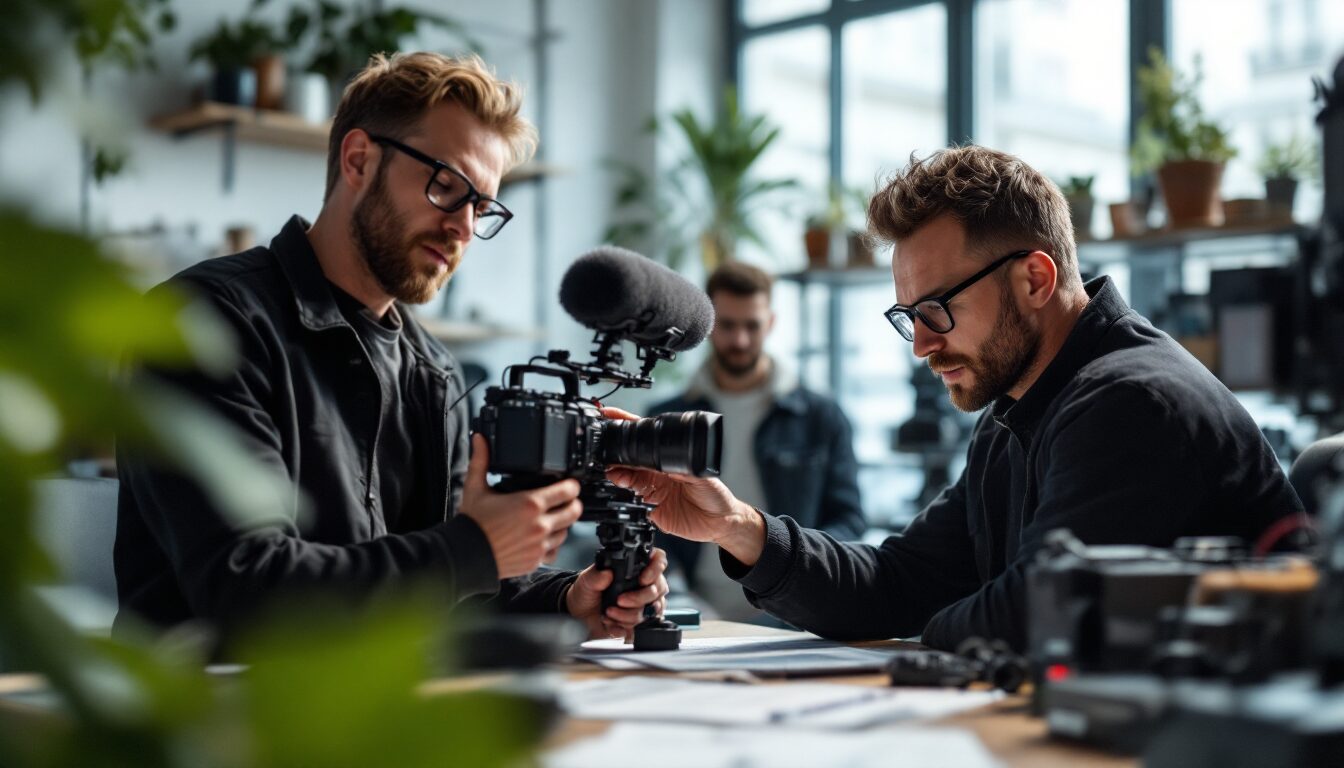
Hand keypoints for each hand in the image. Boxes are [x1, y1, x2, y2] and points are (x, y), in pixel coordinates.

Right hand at [459, 434, 582, 578]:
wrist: (465, 556)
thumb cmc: (471, 523)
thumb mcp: (475, 487)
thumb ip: (481, 460)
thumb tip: (480, 439)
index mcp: (530, 503)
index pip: (568, 491)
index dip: (572, 485)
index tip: (569, 484)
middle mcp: (539, 524)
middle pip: (574, 511)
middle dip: (572, 503)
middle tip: (565, 500)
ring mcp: (539, 544)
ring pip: (566, 532)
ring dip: (562, 524)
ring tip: (552, 518)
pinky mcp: (535, 560)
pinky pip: (555, 551)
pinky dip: (552, 544)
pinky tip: (543, 538)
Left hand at [565, 548, 669, 640]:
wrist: (580, 614)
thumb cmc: (587, 592)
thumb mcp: (587, 580)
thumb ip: (596, 576)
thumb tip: (607, 574)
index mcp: (634, 568)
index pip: (658, 560)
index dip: (656, 568)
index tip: (643, 579)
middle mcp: (643, 585)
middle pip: (658, 588)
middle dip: (639, 597)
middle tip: (620, 600)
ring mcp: (644, 603)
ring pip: (651, 609)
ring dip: (628, 614)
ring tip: (609, 612)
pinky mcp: (639, 621)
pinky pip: (641, 626)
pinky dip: (624, 626)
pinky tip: (611, 623)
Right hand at [601, 407, 765, 564]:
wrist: (720, 524)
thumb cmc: (716, 496)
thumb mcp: (702, 478)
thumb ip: (684, 469)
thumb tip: (667, 463)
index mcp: (670, 461)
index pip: (646, 444)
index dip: (630, 432)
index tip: (615, 421)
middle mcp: (659, 474)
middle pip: (632, 461)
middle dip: (618, 457)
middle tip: (610, 457)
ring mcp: (654, 491)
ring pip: (628, 479)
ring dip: (618, 475)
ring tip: (614, 474)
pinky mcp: (651, 510)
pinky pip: (632, 502)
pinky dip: (623, 496)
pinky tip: (621, 490)